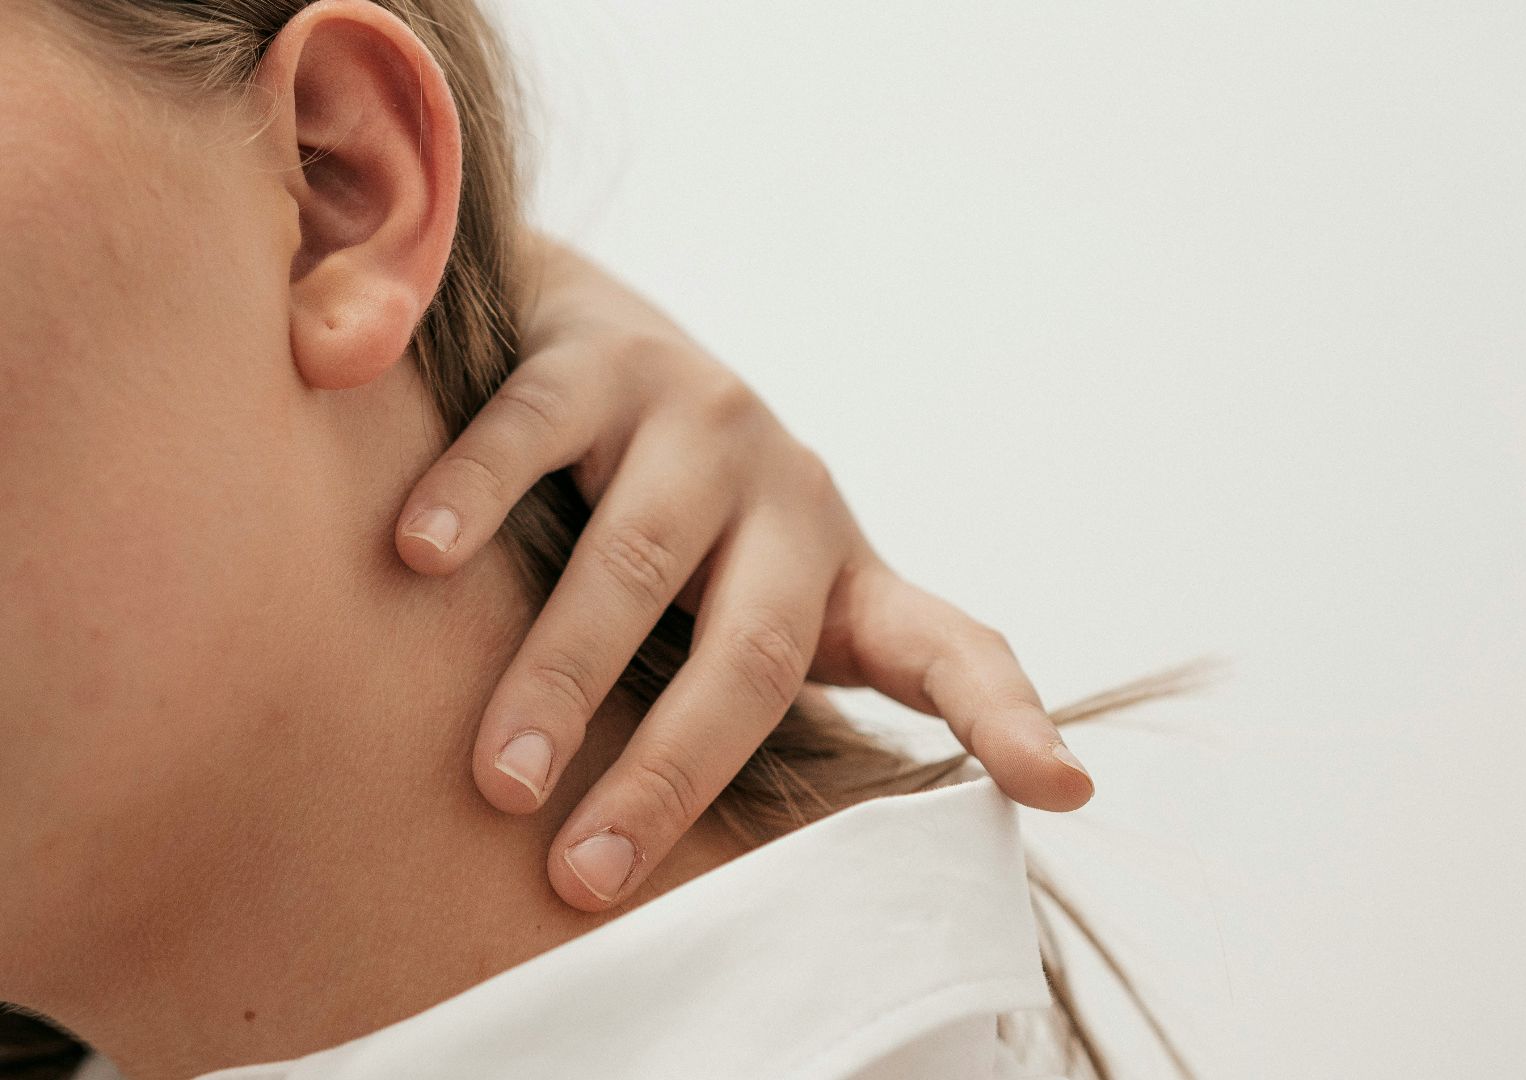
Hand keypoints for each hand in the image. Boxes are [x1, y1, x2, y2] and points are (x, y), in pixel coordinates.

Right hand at [393, 234, 1092, 909]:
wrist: (595, 340)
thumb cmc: (678, 529)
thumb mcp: (744, 612)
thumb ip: (755, 708)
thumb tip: (733, 872)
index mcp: (842, 574)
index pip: (951, 649)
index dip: (1008, 720)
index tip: (1064, 789)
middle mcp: (789, 492)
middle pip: (753, 650)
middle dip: (672, 770)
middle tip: (586, 874)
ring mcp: (700, 418)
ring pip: (637, 558)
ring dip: (562, 674)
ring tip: (501, 776)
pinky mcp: (600, 357)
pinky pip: (535, 432)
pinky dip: (476, 496)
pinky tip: (418, 557)